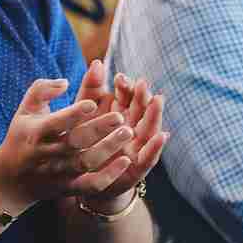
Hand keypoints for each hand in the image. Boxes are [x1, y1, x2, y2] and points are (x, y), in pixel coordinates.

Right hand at [0, 75, 139, 213]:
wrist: (10, 180)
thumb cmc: (21, 136)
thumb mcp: (25, 110)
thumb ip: (41, 89)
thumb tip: (65, 81)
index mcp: (35, 133)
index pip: (56, 123)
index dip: (74, 114)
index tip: (93, 103)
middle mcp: (46, 154)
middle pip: (75, 142)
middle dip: (98, 129)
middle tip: (120, 117)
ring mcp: (58, 173)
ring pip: (86, 163)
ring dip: (108, 149)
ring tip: (128, 132)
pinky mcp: (68, 188)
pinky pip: (91, 185)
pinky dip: (109, 175)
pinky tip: (126, 161)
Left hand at [73, 61, 168, 208]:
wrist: (79, 179)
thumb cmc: (82, 142)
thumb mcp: (83, 114)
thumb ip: (90, 89)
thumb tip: (96, 62)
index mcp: (119, 113)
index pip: (125, 97)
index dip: (125, 87)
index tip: (119, 77)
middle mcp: (132, 128)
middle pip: (140, 110)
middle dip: (141, 97)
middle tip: (141, 83)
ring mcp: (136, 148)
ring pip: (148, 130)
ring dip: (154, 115)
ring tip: (158, 100)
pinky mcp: (138, 168)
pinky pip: (149, 157)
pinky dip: (156, 147)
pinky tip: (163, 135)